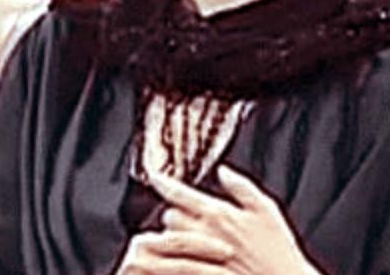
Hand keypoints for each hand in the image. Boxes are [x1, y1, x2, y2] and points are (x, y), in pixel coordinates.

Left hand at [136, 164, 319, 274]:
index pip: (179, 192)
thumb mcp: (267, 211)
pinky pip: (175, 264)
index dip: (163, 182)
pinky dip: (174, 260)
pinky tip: (182, 260)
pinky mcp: (200, 273)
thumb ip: (242, 187)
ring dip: (174, 239)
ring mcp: (200, 255)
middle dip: (175, 217)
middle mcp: (205, 232)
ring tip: (187, 244)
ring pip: (169, 240)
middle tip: (189, 224)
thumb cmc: (280, 252)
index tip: (154, 176)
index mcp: (218, 213)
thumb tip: (223, 170)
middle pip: (169, 216)